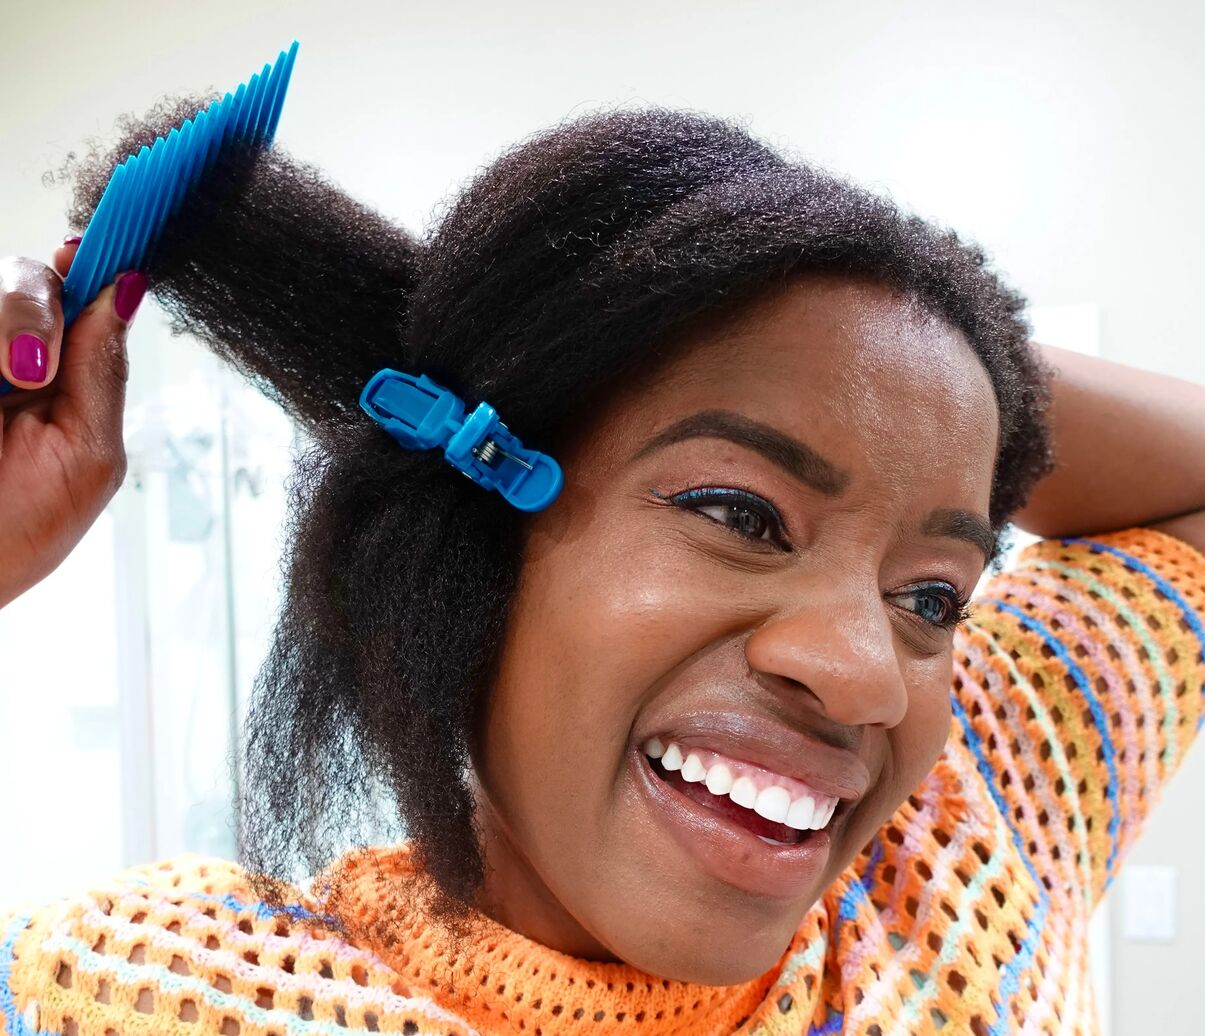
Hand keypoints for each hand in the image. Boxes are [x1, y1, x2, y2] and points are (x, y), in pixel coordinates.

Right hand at [0, 240, 145, 607]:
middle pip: (22, 276)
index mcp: (58, 377)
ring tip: (9, 381)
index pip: (77, 296)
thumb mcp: (86, 454)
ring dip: (7, 324)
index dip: (87, 266)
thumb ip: (103, 371)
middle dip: (32, 306)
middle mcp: (7, 356)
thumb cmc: (16, 531)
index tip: (84, 252)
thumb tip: (127, 289)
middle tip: (33, 369)